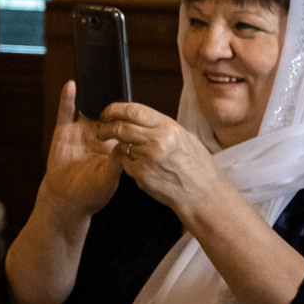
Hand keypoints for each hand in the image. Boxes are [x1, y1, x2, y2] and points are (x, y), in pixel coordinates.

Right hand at [40, 83, 123, 220]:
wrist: (67, 199)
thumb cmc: (91, 193)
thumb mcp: (108, 181)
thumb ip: (115, 164)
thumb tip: (123, 146)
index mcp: (114, 146)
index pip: (124, 126)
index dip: (128, 117)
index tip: (135, 107)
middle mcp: (99, 135)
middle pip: (108, 113)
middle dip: (113, 102)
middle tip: (118, 84)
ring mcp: (81, 131)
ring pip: (89, 107)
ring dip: (93, 94)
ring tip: (98, 76)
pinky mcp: (64, 131)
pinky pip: (66, 112)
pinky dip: (67, 98)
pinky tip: (71, 85)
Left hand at [93, 100, 225, 216]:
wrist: (202, 194)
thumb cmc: (196, 165)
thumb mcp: (183, 136)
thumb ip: (159, 126)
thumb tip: (137, 118)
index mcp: (167, 127)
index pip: (132, 110)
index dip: (114, 109)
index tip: (107, 112)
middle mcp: (156, 141)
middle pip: (119, 128)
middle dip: (106, 128)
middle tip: (101, 129)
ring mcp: (147, 159)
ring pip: (122, 146)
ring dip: (122, 147)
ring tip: (137, 152)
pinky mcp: (141, 176)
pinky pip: (127, 164)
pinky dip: (131, 164)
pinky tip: (146, 168)